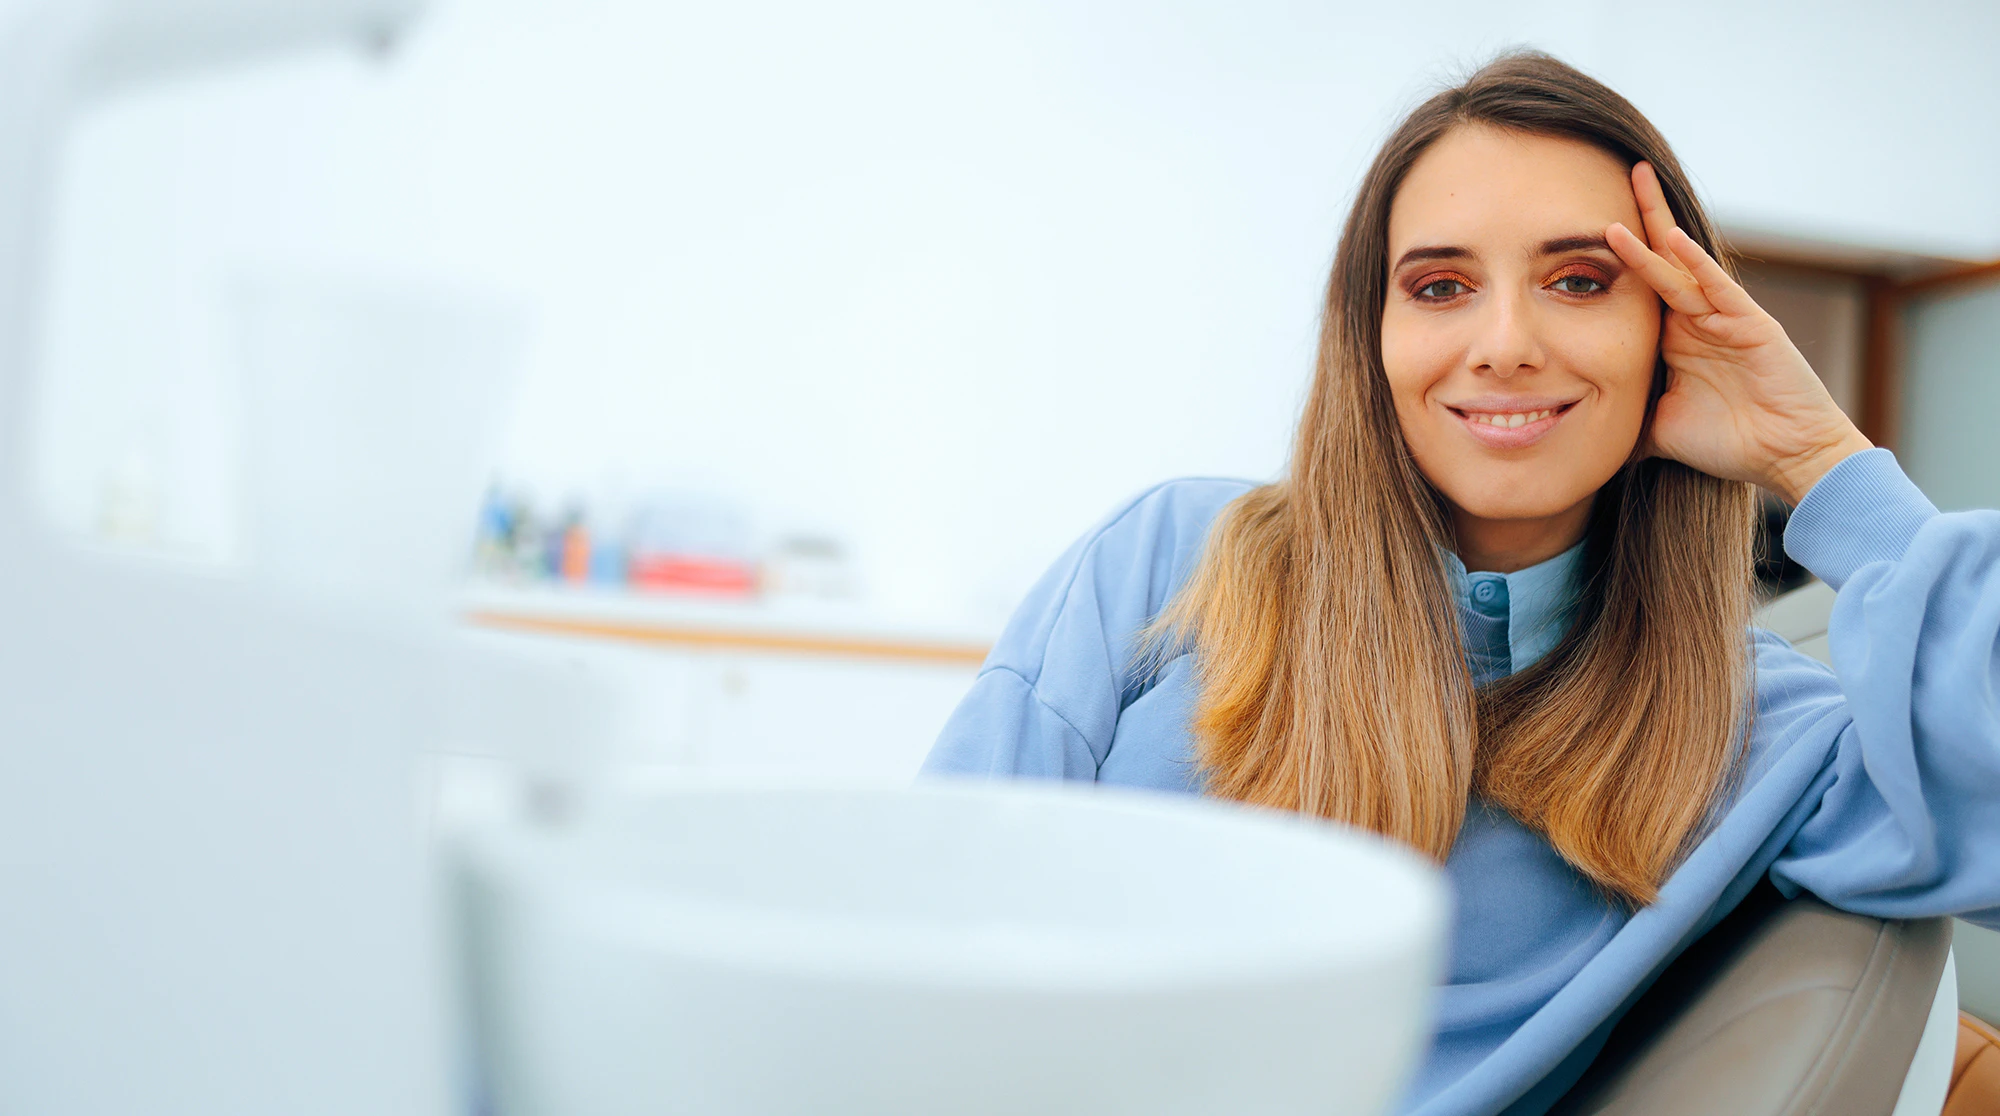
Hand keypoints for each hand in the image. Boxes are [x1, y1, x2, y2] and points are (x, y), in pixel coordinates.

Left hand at [1606, 162, 1872, 504]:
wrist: (1787, 458)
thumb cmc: (1729, 442)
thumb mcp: (1658, 429)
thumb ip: (1623, 423)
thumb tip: (1579, 441)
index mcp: (1675, 336)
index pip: (1640, 285)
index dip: (1618, 254)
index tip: (1583, 225)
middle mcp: (1699, 318)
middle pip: (1662, 259)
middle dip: (1642, 216)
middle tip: (1623, 170)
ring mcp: (1726, 317)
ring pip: (1683, 266)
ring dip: (1655, 232)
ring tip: (1634, 186)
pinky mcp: (1752, 326)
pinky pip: (1719, 289)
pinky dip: (1696, 264)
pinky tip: (1672, 239)